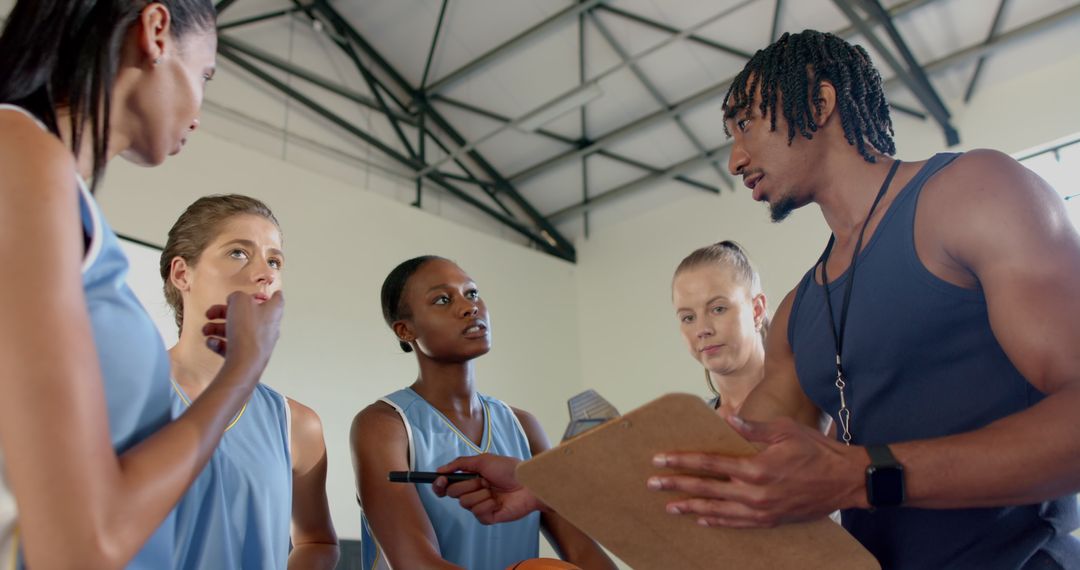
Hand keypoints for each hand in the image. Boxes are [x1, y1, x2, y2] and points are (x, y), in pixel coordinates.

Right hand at [201, 291, 283, 375]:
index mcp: (273, 310)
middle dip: (225, 313)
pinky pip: (232, 346)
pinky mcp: (248, 356)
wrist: (245, 362)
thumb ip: (237, 296)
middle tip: (209, 313)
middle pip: (246, 315)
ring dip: (217, 328)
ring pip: (236, 330)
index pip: (277, 298)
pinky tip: (212, 343)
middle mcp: (269, 326)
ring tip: (205, 330)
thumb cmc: (247, 327)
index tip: (259, 292)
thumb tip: (235, 301)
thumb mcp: (240, 301)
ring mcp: (259, 343)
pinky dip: (220, 343)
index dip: (269, 293)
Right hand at [432, 454, 542, 523]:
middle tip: (483, 481)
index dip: (440, 484)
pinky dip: (487, 505)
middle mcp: (474, 492)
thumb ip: (460, 464)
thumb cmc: (509, 469)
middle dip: (467, 485)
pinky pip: (477, 513)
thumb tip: (439, 470)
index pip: (448, 485)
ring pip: (465, 503)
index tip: (440, 480)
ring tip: (493, 490)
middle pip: (453, 493)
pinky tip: (497, 501)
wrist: (528, 483)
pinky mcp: (488, 517)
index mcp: (471, 479)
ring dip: (480, 494)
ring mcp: (481, 505)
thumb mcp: (483, 460)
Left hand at [647, 414, 867, 527]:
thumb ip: (753, 428)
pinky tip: (702, 519)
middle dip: (677, 486)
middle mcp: (754, 493)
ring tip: (670, 507)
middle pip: (706, 489)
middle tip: (653, 485)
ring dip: (692, 507)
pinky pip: (737, 523)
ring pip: (718, 511)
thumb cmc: (816, 450)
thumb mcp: (785, 430)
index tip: (660, 460)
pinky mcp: (771, 520)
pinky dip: (717, 521)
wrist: (845, 480)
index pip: (709, 465)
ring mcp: (762, 510)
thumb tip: (728, 419)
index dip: (682, 462)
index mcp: (755, 468)